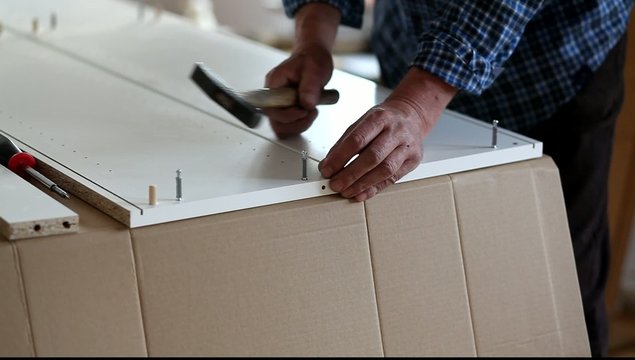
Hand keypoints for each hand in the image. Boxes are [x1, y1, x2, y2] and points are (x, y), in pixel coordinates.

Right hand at [263, 46, 333, 137]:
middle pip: (274, 122)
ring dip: (299, 125)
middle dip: (295, 123)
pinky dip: (300, 124)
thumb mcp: (314, 70)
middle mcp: (273, 96)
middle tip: (310, 112)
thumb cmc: (311, 60)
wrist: (313, 58)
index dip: (286, 115)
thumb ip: (310, 87)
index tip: (303, 111)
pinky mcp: (287, 110)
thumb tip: (306, 104)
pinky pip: (289, 125)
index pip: (270, 108)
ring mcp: (279, 104)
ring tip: (311, 111)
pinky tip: (309, 114)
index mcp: (274, 83)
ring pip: (282, 127)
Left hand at [319, 68, 456, 200]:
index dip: (340, 157)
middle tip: (336, 184)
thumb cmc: (384, 120)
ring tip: (347, 192)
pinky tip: (362, 193)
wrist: (412, 116)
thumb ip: (344, 143)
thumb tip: (328, 165)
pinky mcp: (413, 160)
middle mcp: (396, 131)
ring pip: (385, 170)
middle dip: (351, 174)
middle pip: (373, 156)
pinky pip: (393, 178)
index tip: (327, 170)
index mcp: (379, 118)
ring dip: (363, 184)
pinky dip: (375, 188)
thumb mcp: (362, 123)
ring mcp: (407, 146)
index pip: (357, 140)